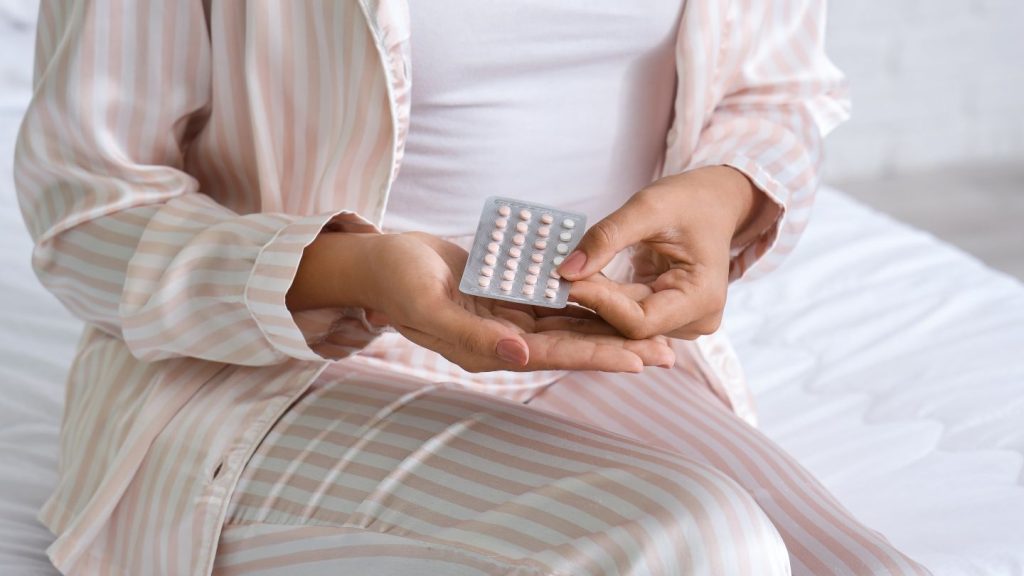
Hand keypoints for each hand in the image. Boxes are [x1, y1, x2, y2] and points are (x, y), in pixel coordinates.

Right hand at [290, 230, 675, 372]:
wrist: (377, 262)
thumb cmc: (396, 282)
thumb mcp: (430, 307)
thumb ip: (476, 335)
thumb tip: (523, 357)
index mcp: (489, 349)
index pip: (555, 355)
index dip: (598, 357)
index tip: (640, 359)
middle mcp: (504, 339)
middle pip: (571, 345)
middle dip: (617, 347)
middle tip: (668, 352)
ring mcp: (505, 319)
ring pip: (568, 324)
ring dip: (608, 326)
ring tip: (651, 330)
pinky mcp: (505, 296)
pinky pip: (550, 299)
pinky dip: (582, 299)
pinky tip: (611, 295)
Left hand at [557, 166, 768, 339]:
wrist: (715, 202)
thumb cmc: (691, 200)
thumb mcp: (648, 207)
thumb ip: (607, 238)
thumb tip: (566, 270)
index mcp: (702, 299)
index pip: (639, 321)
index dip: (600, 303)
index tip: (564, 280)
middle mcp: (695, 321)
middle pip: (629, 324)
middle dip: (591, 300)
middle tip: (550, 279)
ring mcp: (681, 322)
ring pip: (623, 321)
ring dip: (593, 299)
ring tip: (560, 277)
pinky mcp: (666, 314)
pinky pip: (626, 312)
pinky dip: (602, 295)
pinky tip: (578, 279)